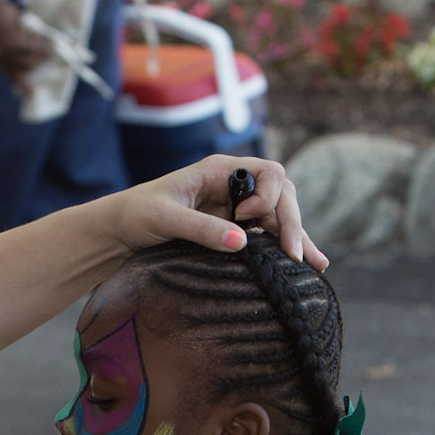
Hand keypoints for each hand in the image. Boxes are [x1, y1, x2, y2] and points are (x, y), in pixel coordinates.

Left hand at [0, 0, 52, 92]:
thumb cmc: (2, 20)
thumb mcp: (6, 39)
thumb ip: (16, 52)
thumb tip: (41, 59)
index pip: (12, 77)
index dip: (23, 86)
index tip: (32, 93)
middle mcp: (0, 57)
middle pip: (26, 69)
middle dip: (40, 62)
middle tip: (52, 55)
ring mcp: (5, 49)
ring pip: (31, 58)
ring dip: (45, 53)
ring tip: (53, 48)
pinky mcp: (12, 39)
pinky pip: (34, 46)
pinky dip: (44, 44)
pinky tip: (50, 41)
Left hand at [104, 155, 326, 271]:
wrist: (119, 231)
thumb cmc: (137, 214)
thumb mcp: (166, 219)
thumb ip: (201, 229)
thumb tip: (241, 243)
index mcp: (220, 170)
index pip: (268, 174)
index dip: (267, 197)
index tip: (246, 219)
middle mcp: (234, 185)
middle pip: (281, 195)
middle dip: (291, 223)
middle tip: (294, 256)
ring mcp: (237, 207)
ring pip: (280, 216)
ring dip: (297, 238)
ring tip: (316, 265)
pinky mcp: (234, 229)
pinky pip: (268, 235)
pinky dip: (285, 247)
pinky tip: (308, 264)